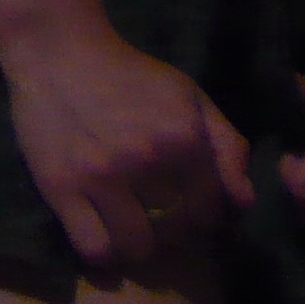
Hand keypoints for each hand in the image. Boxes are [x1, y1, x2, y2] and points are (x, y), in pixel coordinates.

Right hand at [0, 24, 254, 271]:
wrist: (60, 53)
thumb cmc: (130, 75)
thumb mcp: (187, 96)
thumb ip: (225, 145)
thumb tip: (245, 201)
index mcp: (184, 134)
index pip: (211, 209)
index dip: (203, 213)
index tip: (189, 205)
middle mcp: (147, 157)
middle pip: (176, 232)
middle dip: (172, 229)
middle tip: (159, 213)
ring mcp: (102, 175)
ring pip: (136, 248)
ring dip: (137, 241)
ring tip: (130, 222)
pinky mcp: (61, 189)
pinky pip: (94, 249)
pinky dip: (102, 250)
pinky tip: (102, 228)